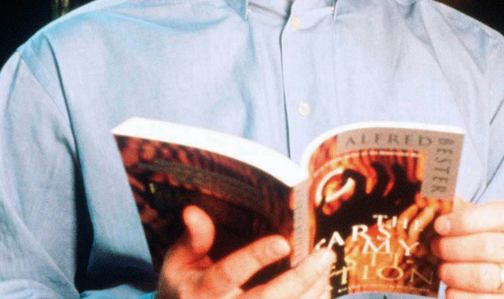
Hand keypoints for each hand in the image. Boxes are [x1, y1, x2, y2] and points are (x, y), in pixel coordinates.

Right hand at [157, 206, 333, 298]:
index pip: (229, 274)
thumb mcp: (178, 264)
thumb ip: (192, 239)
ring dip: (312, 292)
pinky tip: (321, 287)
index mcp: (202, 291)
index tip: (283, 242)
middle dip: (300, 278)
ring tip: (325, 265)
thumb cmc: (183, 289)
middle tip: (325, 254)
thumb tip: (193, 211)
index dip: (256, 259)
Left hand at [432, 199, 503, 298]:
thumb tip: (428, 199)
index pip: (499, 216)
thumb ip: (455, 207)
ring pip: (483, 277)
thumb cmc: (484, 235)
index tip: (440, 225)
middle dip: (451, 247)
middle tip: (435, 248)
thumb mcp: (475, 216)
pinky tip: (450, 288)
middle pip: (486, 246)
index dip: (464, 221)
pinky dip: (458, 295)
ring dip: (453, 273)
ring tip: (442, 269)